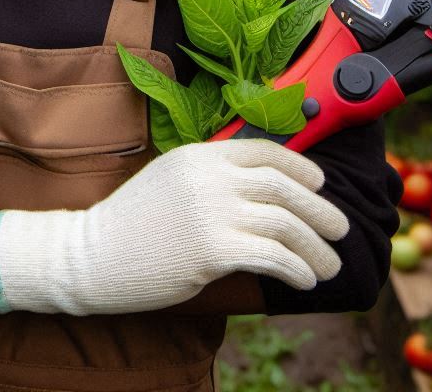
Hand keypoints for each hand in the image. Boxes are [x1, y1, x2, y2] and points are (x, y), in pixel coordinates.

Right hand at [0, 139, 349, 315]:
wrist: (92, 254)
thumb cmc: (133, 222)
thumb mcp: (171, 179)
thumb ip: (211, 175)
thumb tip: (265, 188)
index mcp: (199, 154)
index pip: (265, 151)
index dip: (301, 168)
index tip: (321, 185)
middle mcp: (208, 176)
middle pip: (283, 187)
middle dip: (319, 210)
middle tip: (339, 229)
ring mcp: (210, 211)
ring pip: (284, 224)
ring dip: (315, 247)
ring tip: (328, 264)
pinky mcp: (212, 250)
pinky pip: (272, 256)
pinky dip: (296, 268)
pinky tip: (304, 279)